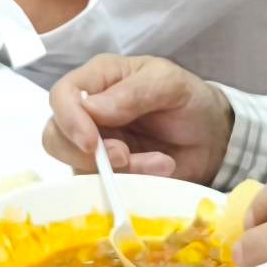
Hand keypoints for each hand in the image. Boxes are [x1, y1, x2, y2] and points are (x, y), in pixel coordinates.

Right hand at [42, 54, 230, 183]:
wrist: (211, 137)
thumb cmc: (188, 100)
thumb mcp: (170, 84)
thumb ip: (133, 92)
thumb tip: (90, 109)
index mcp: (98, 79)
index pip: (61, 95)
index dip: (69, 119)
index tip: (91, 142)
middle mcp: (88, 113)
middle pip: (55, 137)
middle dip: (85, 154)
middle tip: (126, 157)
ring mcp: (95, 146)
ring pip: (78, 168)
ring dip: (120, 172)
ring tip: (161, 163)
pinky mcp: (108, 175)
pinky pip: (103, 187)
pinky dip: (132, 183)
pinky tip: (161, 170)